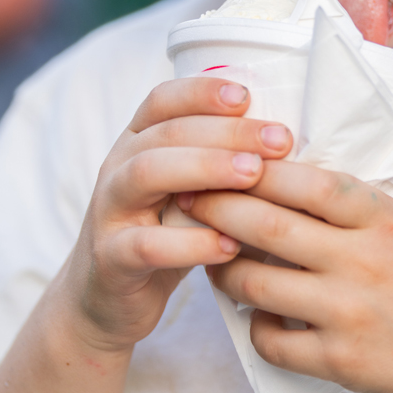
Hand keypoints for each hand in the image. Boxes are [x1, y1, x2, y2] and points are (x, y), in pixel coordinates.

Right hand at [62, 78, 292, 352]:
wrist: (108, 300)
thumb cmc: (165, 233)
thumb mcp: (188, 189)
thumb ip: (218, 161)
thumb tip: (284, 139)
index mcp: (137, 141)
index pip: (163, 100)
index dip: (202, 91)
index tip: (248, 95)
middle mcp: (118, 167)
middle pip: (167, 133)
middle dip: (226, 131)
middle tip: (278, 140)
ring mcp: (108, 212)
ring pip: (147, 174)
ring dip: (205, 168)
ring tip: (254, 174)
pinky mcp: (110, 260)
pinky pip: (145, 245)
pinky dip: (190, 243)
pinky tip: (229, 244)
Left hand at [187, 139, 392, 392]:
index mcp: (387, 220)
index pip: (311, 183)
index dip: (262, 168)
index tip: (227, 155)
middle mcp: (364, 263)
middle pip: (271, 228)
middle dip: (220, 208)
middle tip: (186, 194)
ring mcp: (349, 314)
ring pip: (259, 286)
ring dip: (223, 269)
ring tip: (203, 252)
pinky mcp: (340, 362)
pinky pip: (274, 342)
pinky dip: (252, 327)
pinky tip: (247, 313)